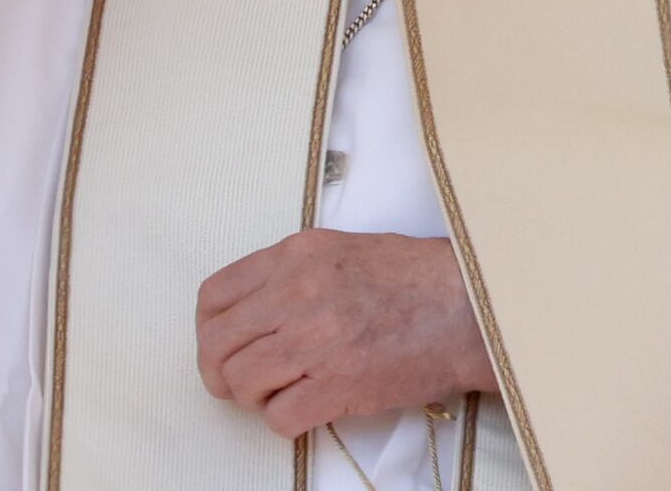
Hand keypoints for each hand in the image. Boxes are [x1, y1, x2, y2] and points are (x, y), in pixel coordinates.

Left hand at [195, 230, 496, 438]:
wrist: (465, 308)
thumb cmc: (408, 278)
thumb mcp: (334, 249)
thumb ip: (287, 271)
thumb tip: (250, 306)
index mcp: (291, 256)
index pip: (214, 295)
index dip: (206, 327)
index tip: (214, 343)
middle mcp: (295, 295)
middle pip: (218, 341)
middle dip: (214, 368)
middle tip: (228, 383)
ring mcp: (316, 341)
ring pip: (242, 380)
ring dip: (247, 396)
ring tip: (267, 396)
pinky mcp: (340, 386)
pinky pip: (281, 415)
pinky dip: (280, 420)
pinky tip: (298, 411)